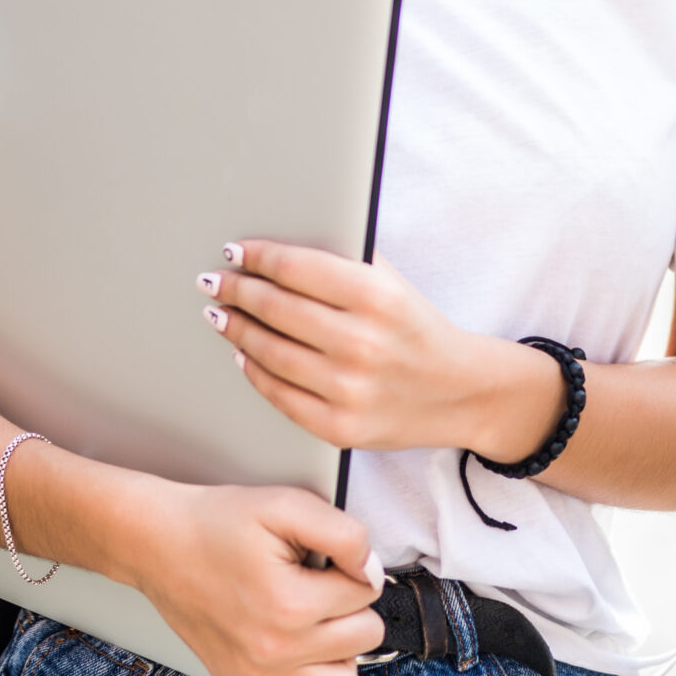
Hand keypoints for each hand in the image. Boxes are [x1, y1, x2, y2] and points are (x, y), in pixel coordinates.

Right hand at [123, 480, 385, 675]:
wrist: (159, 544)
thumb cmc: (218, 522)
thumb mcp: (286, 505)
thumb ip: (343, 534)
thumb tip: (371, 572)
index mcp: (291, 603)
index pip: (367, 592)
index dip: (354, 567)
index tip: (328, 558)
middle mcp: (276, 649)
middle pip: (364, 638)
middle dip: (353, 606)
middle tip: (322, 584)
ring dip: (343, 656)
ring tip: (320, 626)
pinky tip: (311, 672)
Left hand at [199, 242, 562, 458]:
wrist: (460, 391)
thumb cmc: (417, 329)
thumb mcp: (393, 284)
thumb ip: (345, 262)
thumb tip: (277, 248)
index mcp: (378, 298)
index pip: (296, 268)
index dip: (258, 257)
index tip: (235, 251)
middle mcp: (363, 344)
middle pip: (276, 309)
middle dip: (237, 290)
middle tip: (215, 281)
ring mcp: (350, 390)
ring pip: (270, 353)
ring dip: (236, 329)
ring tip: (221, 313)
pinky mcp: (340, 427)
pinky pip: (279, 395)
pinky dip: (254, 371)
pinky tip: (243, 354)